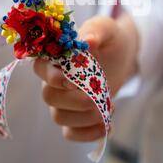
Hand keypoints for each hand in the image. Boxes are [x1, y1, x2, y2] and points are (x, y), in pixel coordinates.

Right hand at [34, 14, 138, 141]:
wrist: (123, 53)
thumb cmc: (109, 37)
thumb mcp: (106, 28)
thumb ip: (95, 31)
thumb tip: (87, 41)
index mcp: (55, 57)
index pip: (40, 69)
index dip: (53, 78)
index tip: (73, 80)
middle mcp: (54, 81)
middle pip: (49, 97)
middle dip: (75, 101)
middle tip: (99, 96)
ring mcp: (63, 101)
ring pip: (60, 118)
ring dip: (86, 118)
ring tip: (110, 108)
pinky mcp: (76, 116)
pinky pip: (71, 133)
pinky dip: (87, 134)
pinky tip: (107, 126)